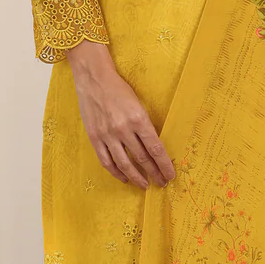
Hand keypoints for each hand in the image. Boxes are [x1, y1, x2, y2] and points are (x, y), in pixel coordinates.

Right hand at [66, 40, 175, 188]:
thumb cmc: (118, 89)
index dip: (164, 165)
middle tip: (162, 182)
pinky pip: (107, 161)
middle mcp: (123, 129)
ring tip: (145, 184)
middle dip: (154, 173)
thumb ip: (145, 125)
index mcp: (138, 119)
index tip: (170, 174)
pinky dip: (116, 172)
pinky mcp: (95, 138)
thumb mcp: (138, 104)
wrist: (94, 79)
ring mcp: (108, 135)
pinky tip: (124, 177)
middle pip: (142, 158)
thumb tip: (154, 147)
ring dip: (137, 177)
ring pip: (125, 164)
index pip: (156, 148)